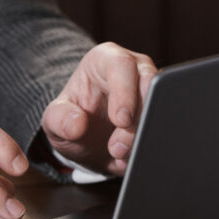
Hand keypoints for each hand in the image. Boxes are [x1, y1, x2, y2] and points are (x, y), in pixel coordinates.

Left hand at [41, 42, 156, 175]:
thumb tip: (77, 123)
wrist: (85, 139)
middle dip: (137, 120)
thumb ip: (59, 119)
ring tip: (121, 156)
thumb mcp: (53, 119)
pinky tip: (131, 159)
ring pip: (162, 106)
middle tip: (118, 148)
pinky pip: (166, 125)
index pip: (121, 65)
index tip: (120, 120)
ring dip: (144, 135)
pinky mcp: (160, 111)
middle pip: (149, 85)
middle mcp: (133, 70)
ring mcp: (151, 91)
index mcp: (104, 60)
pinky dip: (150, 145)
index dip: (124, 92)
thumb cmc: (70, 118)